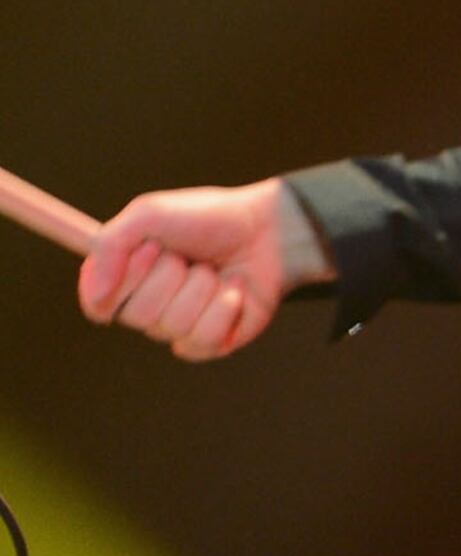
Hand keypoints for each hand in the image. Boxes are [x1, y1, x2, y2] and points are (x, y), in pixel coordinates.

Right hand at [78, 179, 317, 362]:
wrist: (268, 229)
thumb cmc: (207, 218)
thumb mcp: (149, 214)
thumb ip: (109, 247)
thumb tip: (96, 301)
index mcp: (125, 277)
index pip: (97, 303)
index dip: (121, 280)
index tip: (148, 249)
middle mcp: (148, 305)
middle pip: (137, 316)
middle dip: (168, 276)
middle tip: (187, 255)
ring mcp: (180, 326)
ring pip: (172, 326)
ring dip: (200, 289)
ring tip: (214, 270)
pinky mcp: (213, 340)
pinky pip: (203, 340)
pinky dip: (223, 309)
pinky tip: (235, 290)